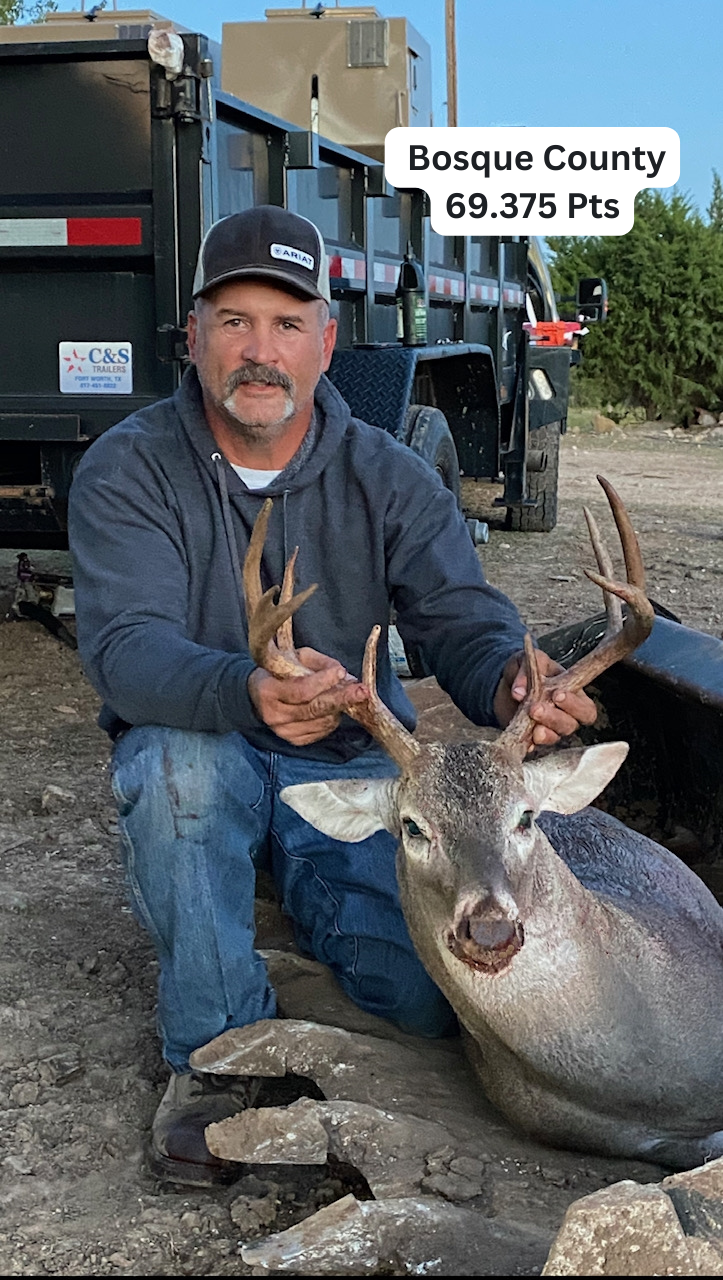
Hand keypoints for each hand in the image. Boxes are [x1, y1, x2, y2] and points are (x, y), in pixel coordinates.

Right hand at [248, 647, 367, 745]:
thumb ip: (319, 663)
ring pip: (321, 722)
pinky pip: (321, 732)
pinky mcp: (294, 740)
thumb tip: (344, 674)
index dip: (323, 682)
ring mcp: (283, 731)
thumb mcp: (294, 657)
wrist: (256, 696)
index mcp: (268, 691)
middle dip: (341, 699)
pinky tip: (333, 708)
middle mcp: (274, 715)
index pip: (300, 691)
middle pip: (314, 709)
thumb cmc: (278, 672)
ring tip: (346, 695)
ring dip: (338, 708)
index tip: (341, 672)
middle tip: (362, 691)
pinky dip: (332, 719)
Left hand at [493, 648, 597, 747]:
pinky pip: (535, 746)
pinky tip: (524, 738)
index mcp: (573, 693)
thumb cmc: (526, 670)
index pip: (585, 707)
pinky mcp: (533, 737)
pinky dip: (529, 743)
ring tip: (530, 722)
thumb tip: (519, 691)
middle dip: (555, 718)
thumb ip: (526, 669)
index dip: (574, 705)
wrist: (505, 683)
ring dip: (543, 732)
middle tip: (537, 708)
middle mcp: (565, 714)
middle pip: (571, 725)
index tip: (557, 694)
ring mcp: (550, 728)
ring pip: (555, 737)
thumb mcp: (526, 660)